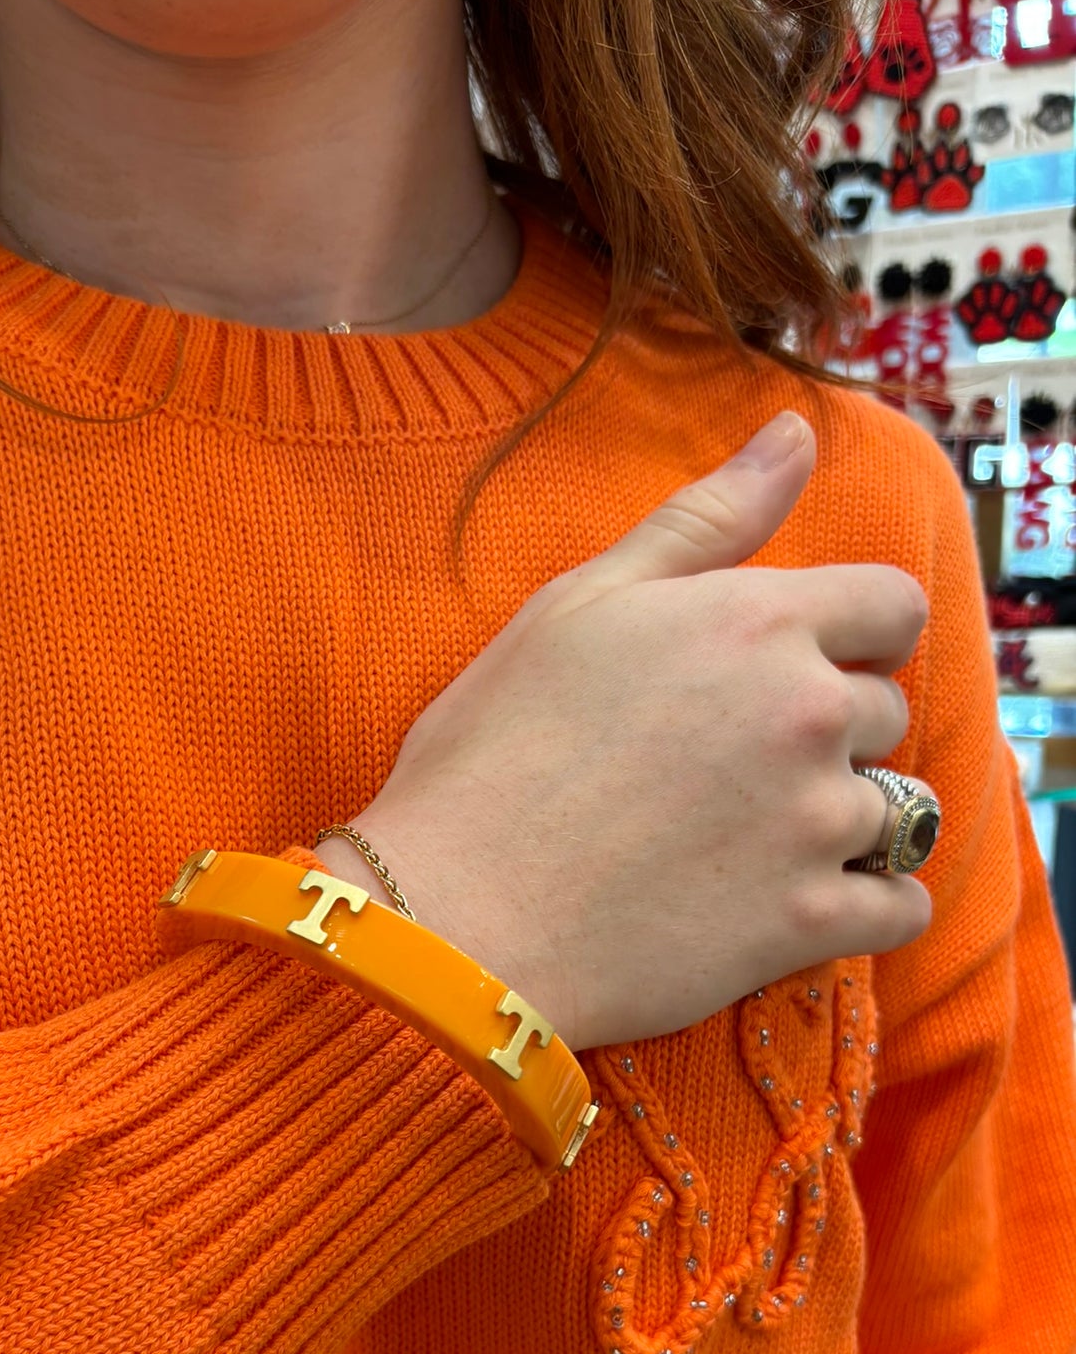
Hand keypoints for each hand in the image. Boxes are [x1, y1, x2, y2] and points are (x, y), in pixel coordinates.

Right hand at [322, 413, 931, 1050]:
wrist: (452, 918)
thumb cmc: (493, 754)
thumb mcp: (580, 604)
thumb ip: (704, 518)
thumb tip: (796, 430)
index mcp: (757, 621)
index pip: (892, 605)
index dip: (851, 636)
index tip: (789, 670)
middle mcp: (808, 712)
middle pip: (888, 711)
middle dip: (828, 734)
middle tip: (724, 771)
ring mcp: (814, 824)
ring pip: (892, 811)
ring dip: (835, 825)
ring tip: (734, 845)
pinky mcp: (808, 923)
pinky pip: (900, 908)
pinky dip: (866, 908)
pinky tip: (791, 906)